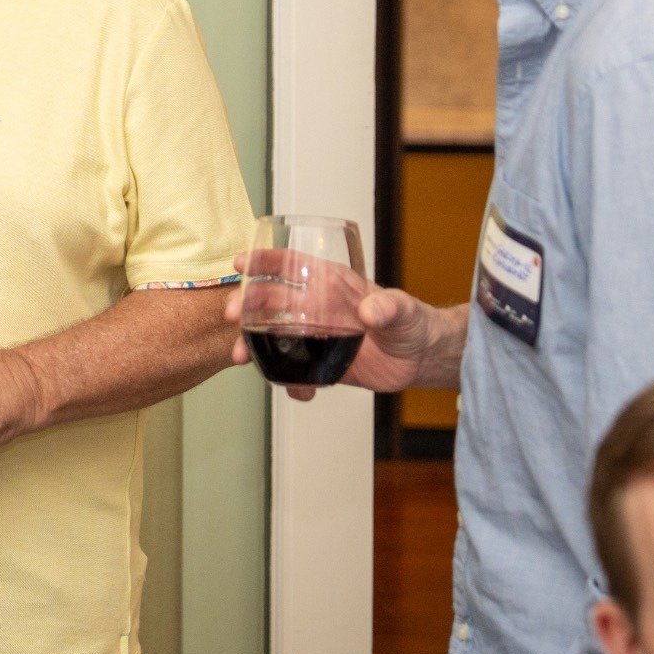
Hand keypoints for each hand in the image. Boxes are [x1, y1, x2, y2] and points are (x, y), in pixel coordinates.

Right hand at [223, 259, 457, 398]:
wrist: (421, 359)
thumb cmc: (415, 324)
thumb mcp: (405, 312)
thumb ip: (390, 307)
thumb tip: (372, 311)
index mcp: (332, 284)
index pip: (291, 263)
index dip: (263, 260)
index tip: (240, 265)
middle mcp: (315, 306)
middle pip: (269, 299)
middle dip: (244, 305)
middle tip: (232, 318)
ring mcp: (313, 334)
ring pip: (271, 335)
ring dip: (252, 345)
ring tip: (243, 359)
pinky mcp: (319, 362)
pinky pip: (294, 371)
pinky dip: (289, 382)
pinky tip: (299, 392)